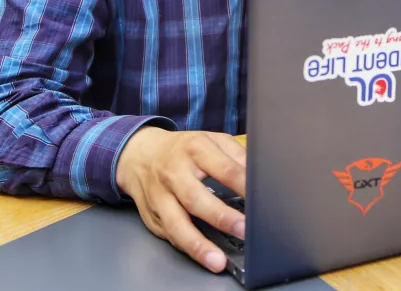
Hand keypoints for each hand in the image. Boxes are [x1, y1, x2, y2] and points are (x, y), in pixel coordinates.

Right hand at [115, 126, 246, 271]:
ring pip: (176, 223)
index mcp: (195, 149)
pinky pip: (169, 235)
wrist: (140, 155)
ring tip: (217, 260)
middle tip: (243, 230)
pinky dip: (187, 247)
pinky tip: (202, 256)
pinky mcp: (152, 216)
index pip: (224, 169)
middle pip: (197, 198)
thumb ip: (236, 155)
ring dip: (198, 244)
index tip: (260, 200)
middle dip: (221, 217)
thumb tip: (259, 174)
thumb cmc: (183, 150)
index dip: (244, 186)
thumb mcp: (211, 140)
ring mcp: (161, 196)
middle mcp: (175, 173)